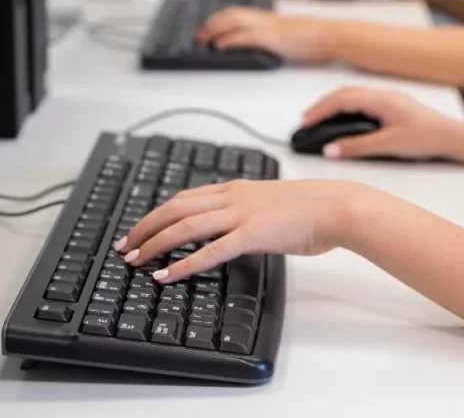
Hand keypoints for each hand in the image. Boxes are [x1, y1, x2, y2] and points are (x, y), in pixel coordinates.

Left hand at [114, 180, 381, 282]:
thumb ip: (252, 214)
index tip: (141, 228)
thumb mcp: (274, 204)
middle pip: (175, 208)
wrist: (338, 206)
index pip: (186, 197)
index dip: (158, 213)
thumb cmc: (315, 208)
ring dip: (154, 243)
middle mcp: (233, 197)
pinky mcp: (252, 234)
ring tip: (135, 260)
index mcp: (238, 188)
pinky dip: (183, 263)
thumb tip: (242, 231)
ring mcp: (241, 214)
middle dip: (145, 227)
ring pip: (184, 225)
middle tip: (125, 246)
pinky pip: (209, 250)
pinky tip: (166, 275)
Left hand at [196, 8, 335, 62]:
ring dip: (214, 30)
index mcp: (271, 18)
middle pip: (231, 14)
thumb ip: (276, 39)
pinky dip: (228, 40)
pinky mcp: (272, 38)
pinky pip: (244, 36)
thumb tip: (265, 46)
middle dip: (211, 23)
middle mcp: (267, 19)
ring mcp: (269, 27)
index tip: (210, 28)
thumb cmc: (318, 39)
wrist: (332, 36)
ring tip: (202, 40)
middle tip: (198, 35)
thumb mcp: (292, 37)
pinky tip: (219, 46)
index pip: (240, 13)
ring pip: (233, 22)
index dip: (221, 19)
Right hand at [303, 87, 463, 159]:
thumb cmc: (428, 138)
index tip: (305, 123)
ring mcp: (389, 99)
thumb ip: (357, 147)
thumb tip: (330, 150)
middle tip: (306, 121)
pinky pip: (363, 102)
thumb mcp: (388, 146)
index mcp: (380, 99)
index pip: (342, 99)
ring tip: (319, 120)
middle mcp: (384, 95)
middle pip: (344, 94)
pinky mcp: (394, 107)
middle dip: (322, 106)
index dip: (320, 110)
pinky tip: (344, 121)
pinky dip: (347, 110)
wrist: (455, 138)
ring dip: (334, 106)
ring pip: (353, 97)